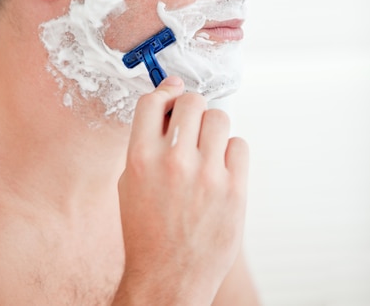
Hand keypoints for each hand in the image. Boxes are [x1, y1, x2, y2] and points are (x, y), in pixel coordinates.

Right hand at [114, 76, 248, 305]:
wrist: (168, 277)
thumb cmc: (146, 228)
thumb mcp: (130, 181)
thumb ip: (146, 139)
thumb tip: (170, 98)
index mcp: (141, 157)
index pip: (153, 101)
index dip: (165, 92)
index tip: (173, 94)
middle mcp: (173, 162)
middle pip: (192, 101)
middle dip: (191, 108)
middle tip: (191, 125)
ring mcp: (207, 175)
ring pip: (219, 118)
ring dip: (213, 128)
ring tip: (207, 148)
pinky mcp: (235, 190)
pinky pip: (240, 145)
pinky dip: (231, 152)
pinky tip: (221, 169)